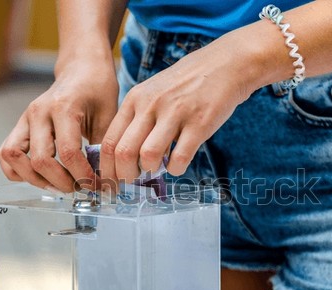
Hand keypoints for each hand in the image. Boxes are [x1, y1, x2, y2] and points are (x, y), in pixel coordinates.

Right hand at [0, 58, 118, 191]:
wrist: (82, 68)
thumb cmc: (98, 89)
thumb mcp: (108, 115)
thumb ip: (102, 147)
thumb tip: (101, 178)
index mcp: (63, 108)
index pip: (68, 153)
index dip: (83, 176)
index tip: (96, 185)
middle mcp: (39, 113)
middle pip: (40, 160)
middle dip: (63, 183)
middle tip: (81, 188)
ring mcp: (25, 119)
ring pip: (14, 158)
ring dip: (37, 180)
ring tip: (61, 185)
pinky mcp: (20, 125)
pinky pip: (6, 153)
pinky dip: (19, 170)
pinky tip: (42, 176)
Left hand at [99, 29, 260, 185]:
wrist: (224, 65)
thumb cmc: (186, 85)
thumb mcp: (153, 93)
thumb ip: (137, 120)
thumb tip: (125, 157)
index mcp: (135, 99)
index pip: (109, 140)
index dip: (107, 168)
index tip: (113, 181)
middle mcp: (151, 105)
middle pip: (124, 152)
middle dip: (126, 176)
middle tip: (133, 182)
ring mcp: (176, 113)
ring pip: (149, 155)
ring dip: (151, 171)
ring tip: (157, 169)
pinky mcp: (199, 123)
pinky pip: (180, 157)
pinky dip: (176, 169)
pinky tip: (178, 165)